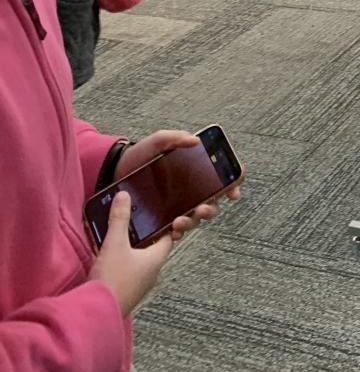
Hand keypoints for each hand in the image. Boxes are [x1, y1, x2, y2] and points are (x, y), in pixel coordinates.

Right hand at [88, 192, 170, 316]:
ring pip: (139, 261)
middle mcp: (151, 274)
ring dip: (132, 250)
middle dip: (145, 236)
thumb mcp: (115, 243)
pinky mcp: (125, 293)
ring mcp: (138, 285)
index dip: (165, 225)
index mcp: (156, 260)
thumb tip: (124, 195)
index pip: (167, 238)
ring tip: (120, 236)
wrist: (96, 314)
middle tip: (136, 222)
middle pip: (153, 249)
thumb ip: (119, 218)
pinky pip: (128, 272)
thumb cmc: (112, 279)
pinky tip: (109, 257)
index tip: (159, 214)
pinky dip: (122, 262)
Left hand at [116, 131, 239, 239]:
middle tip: (203, 208)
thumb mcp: (156, 141)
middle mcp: (188, 190)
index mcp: (193, 171)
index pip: (219, 178)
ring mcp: (176, 206)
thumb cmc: (138, 155)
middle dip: (211, 209)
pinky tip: (172, 232)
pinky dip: (177, 233)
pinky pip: (175, 230)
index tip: (233, 192)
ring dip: (193, 222)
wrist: (114, 171)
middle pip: (211, 203)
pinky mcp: (161, 219)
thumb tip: (196, 140)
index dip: (232, 185)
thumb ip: (174, 138)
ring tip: (180, 222)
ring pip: (194, 218)